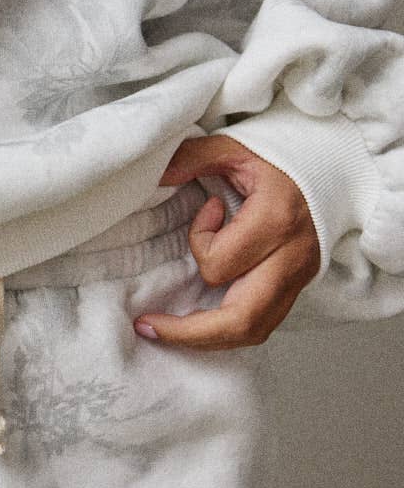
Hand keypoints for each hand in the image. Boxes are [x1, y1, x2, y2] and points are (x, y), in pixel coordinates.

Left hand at [133, 134, 321, 349]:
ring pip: (253, 331)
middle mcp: (290, 259)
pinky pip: (263, 325)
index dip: (199, 243)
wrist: (338, 171)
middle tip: (149, 326)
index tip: (207, 211)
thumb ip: (193, 158)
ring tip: (169, 332)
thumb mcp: (237, 148)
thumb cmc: (287, 159)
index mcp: (275, 222)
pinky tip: (200, 325)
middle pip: (241, 320)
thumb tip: (155, 173)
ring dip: (208, 339)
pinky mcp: (298, 288)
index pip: (220, 262)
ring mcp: (298, 279)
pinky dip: (229, 331)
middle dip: (190, 333)